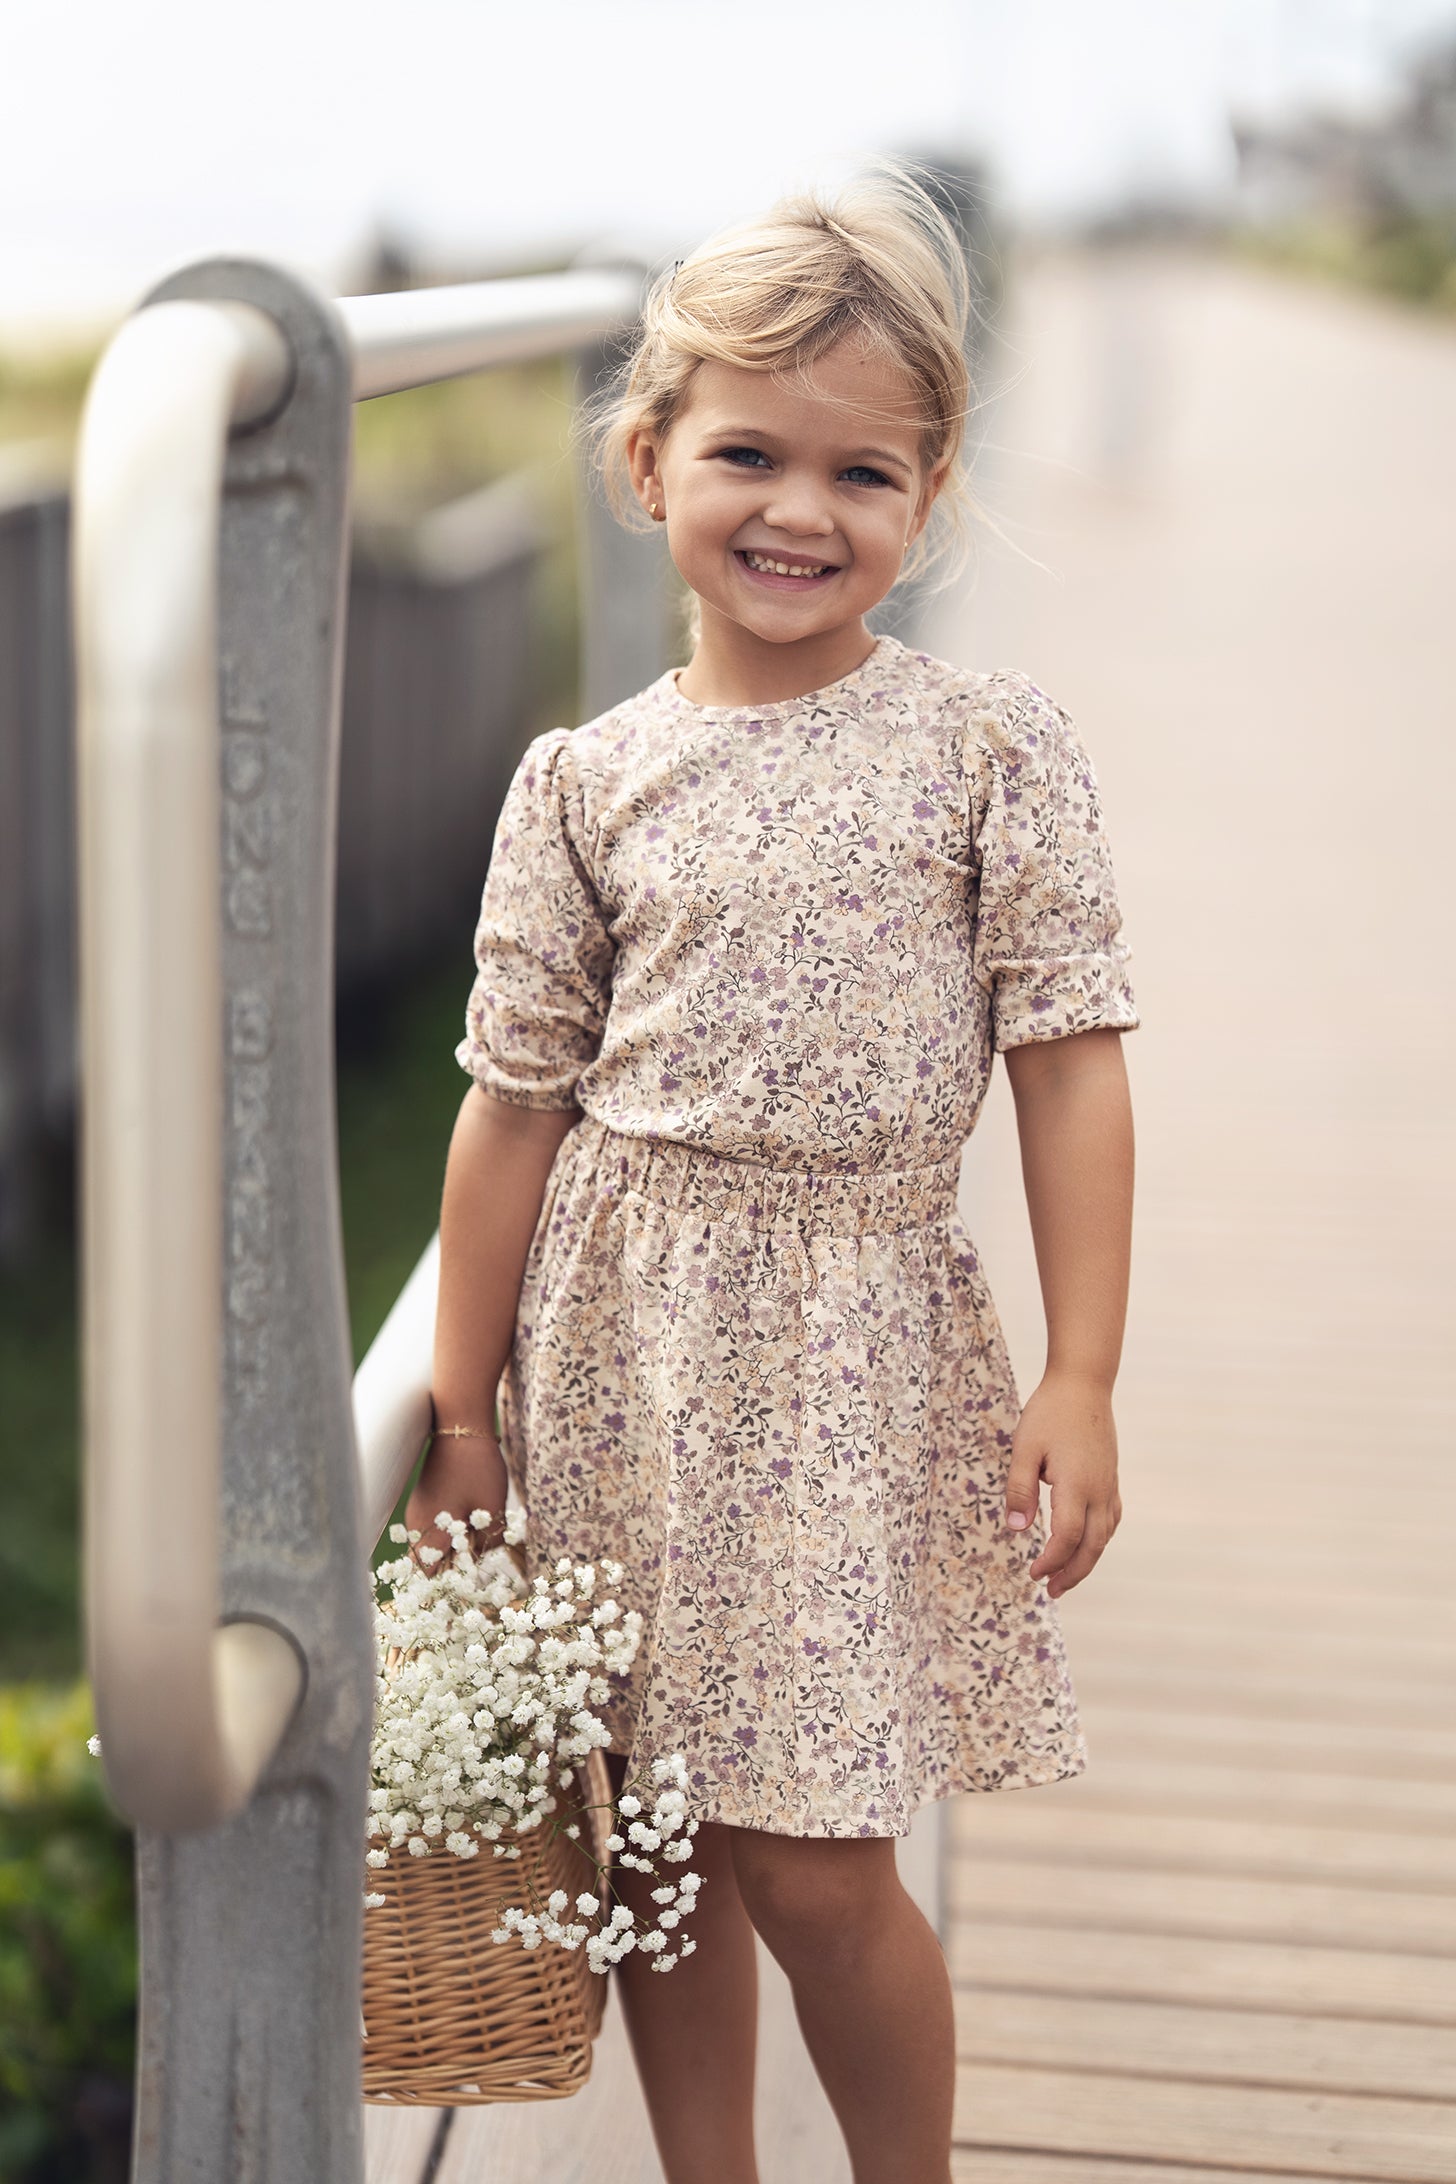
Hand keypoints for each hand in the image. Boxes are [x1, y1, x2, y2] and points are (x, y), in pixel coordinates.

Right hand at [404, 1423, 509, 1573]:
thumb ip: (486, 1542)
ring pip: (431, 1543)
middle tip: (472, 1571)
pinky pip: (434, 1526)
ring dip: (450, 1549)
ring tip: (474, 1545)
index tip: (463, 1592)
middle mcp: (416, 1525)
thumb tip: (481, 1558)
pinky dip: (449, 1532)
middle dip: (447, 1570)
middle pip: (426, 1562)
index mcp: (429, 1532)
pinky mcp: (426, 1498)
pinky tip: (470, 1524)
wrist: (460, 1425)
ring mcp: (419, 1510)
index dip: (444, 1587)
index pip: (427, 1576)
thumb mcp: (490, 1509)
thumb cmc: (476, 1468)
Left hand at [1003, 1370, 1121, 1599]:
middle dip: (1072, 1573)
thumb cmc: (1049, 1413)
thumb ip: (1020, 1490)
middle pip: (1092, 1546)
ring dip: (1087, 1561)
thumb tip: (1018, 1530)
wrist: (1083, 1384)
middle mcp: (1099, 1490)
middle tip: (1051, 1591)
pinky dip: (1100, 1540)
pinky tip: (1087, 1545)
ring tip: (1065, 1577)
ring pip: (1105, 1536)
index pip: (1067, 1537)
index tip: (1032, 1574)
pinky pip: (1111, 1519)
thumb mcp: (1024, 1449)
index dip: (1051, 1561)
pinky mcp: (1111, 1477)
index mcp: (1076, 1485)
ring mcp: (1109, 1484)